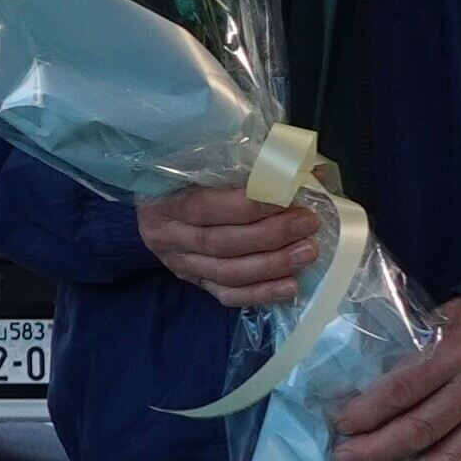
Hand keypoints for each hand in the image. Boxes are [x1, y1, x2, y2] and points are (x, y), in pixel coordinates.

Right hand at [142, 184, 326, 308]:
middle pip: (220, 243)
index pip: (205, 207)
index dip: (247, 206)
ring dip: (271, 265)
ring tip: (307, 252)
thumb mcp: (197, 165)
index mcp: (164, 203)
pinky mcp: (196, 283)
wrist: (154, 208)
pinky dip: (260, 293)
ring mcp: (181, 264)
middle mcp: (167, 237)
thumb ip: (236, 167)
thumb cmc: (183, 178)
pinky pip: (227, 295)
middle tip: (307, 224)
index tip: (286, 197)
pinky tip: (290, 286)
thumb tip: (290, 168)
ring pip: (227, 273)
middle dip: (269, 235)